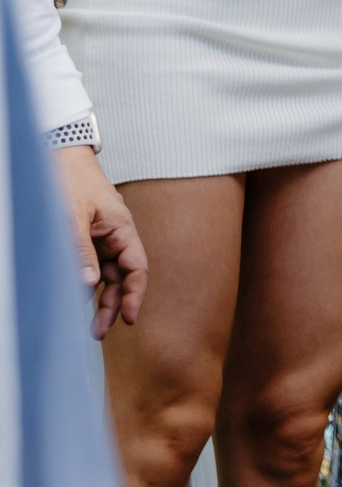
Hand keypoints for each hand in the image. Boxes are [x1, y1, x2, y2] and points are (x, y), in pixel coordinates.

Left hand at [53, 146, 145, 337]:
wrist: (59, 155)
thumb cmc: (70, 181)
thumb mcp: (73, 216)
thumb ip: (81, 251)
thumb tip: (89, 285)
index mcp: (122, 228)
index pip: (136, 268)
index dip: (135, 295)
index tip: (128, 318)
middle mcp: (115, 235)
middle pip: (122, 277)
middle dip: (114, 305)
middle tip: (99, 331)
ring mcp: (101, 237)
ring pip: (106, 275)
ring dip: (99, 299)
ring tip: (89, 325)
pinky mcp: (86, 237)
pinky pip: (91, 265)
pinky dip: (87, 283)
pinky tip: (78, 299)